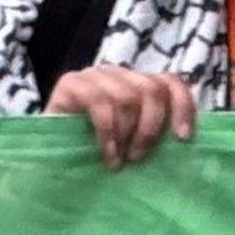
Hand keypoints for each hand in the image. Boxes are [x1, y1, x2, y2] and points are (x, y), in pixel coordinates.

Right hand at [42, 64, 193, 168]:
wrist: (47, 160)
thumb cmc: (95, 156)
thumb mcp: (131, 144)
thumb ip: (153, 135)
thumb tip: (186, 142)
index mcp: (138, 84)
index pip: (171, 82)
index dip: (182, 106)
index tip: (182, 138)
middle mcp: (118, 74)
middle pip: (151, 89)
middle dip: (150, 128)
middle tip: (138, 157)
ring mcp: (94, 75)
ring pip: (127, 97)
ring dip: (126, 134)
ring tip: (119, 161)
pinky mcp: (70, 82)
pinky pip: (99, 103)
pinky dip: (107, 133)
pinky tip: (107, 155)